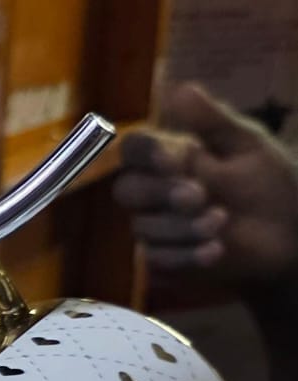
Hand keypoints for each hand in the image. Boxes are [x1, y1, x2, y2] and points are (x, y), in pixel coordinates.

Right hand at [114, 82, 297, 284]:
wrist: (289, 234)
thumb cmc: (269, 183)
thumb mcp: (246, 144)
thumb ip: (210, 121)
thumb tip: (179, 90)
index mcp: (171, 157)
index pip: (134, 149)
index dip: (145, 154)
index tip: (173, 160)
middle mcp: (155, 192)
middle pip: (127, 190)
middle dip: (160, 194)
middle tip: (198, 195)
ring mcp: (157, 228)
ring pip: (143, 228)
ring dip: (181, 227)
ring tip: (221, 221)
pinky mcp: (165, 261)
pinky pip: (157, 261)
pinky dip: (186, 256)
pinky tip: (215, 250)